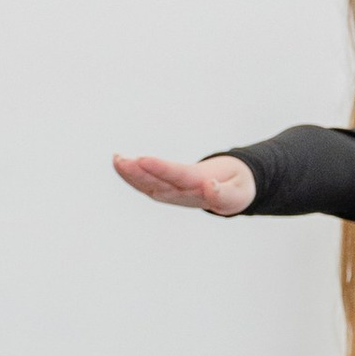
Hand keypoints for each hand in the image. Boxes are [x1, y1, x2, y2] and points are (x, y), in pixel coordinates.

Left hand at [112, 151, 255, 216]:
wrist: (232, 194)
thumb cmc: (235, 188)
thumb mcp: (237, 192)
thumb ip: (224, 193)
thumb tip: (209, 187)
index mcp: (201, 190)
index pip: (178, 177)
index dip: (161, 169)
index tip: (144, 159)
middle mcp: (182, 194)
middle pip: (158, 184)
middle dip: (139, 173)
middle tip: (122, 160)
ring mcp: (173, 195)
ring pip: (148, 186)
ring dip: (130, 174)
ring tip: (117, 159)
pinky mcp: (167, 191)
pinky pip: (146, 185)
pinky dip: (131, 175)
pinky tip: (119, 162)